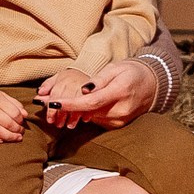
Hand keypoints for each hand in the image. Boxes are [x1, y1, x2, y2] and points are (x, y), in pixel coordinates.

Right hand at [0, 87, 25, 145]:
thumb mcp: (1, 96)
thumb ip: (15, 104)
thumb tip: (26, 115)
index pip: (14, 112)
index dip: (21, 119)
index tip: (22, 122)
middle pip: (7, 122)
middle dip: (17, 129)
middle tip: (21, 132)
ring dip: (9, 137)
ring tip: (16, 138)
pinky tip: (0, 141)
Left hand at [36, 59, 155, 130]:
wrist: (152, 85)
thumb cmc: (131, 72)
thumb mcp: (115, 69)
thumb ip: (99, 80)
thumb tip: (84, 90)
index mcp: (119, 93)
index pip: (90, 102)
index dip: (70, 103)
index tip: (52, 102)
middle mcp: (119, 111)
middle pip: (86, 113)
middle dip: (64, 107)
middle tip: (41, 100)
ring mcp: (119, 121)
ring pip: (89, 117)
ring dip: (71, 111)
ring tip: (52, 102)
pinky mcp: (116, 125)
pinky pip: (95, 119)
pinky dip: (83, 113)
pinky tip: (72, 106)